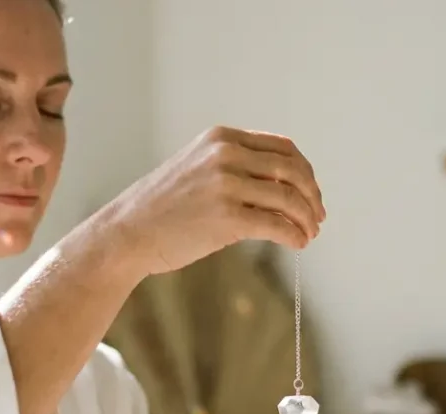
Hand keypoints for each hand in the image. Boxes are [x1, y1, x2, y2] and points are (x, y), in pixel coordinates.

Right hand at [99, 125, 325, 276]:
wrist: (127, 232)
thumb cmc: (164, 207)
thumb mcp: (199, 169)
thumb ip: (238, 168)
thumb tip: (285, 186)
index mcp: (222, 137)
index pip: (283, 148)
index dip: (305, 172)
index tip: (311, 193)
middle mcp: (225, 154)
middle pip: (293, 170)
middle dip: (312, 195)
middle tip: (318, 217)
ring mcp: (226, 185)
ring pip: (289, 198)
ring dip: (307, 218)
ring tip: (309, 234)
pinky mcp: (227, 217)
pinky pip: (276, 225)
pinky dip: (294, 236)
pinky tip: (298, 244)